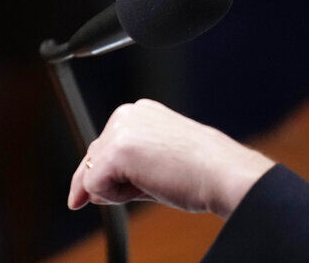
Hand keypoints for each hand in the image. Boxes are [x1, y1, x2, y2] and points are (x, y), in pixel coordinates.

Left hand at [68, 99, 273, 219]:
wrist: (223, 173)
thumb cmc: (201, 171)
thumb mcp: (156, 160)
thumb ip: (123, 167)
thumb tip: (85, 191)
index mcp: (140, 112)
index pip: (104, 147)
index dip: (107, 174)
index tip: (116, 186)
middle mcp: (128, 113)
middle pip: (92, 160)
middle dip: (110, 182)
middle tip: (155, 181)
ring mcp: (120, 129)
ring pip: (93, 175)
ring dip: (118, 189)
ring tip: (158, 180)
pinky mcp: (116, 150)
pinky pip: (94, 188)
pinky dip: (116, 197)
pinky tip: (149, 184)